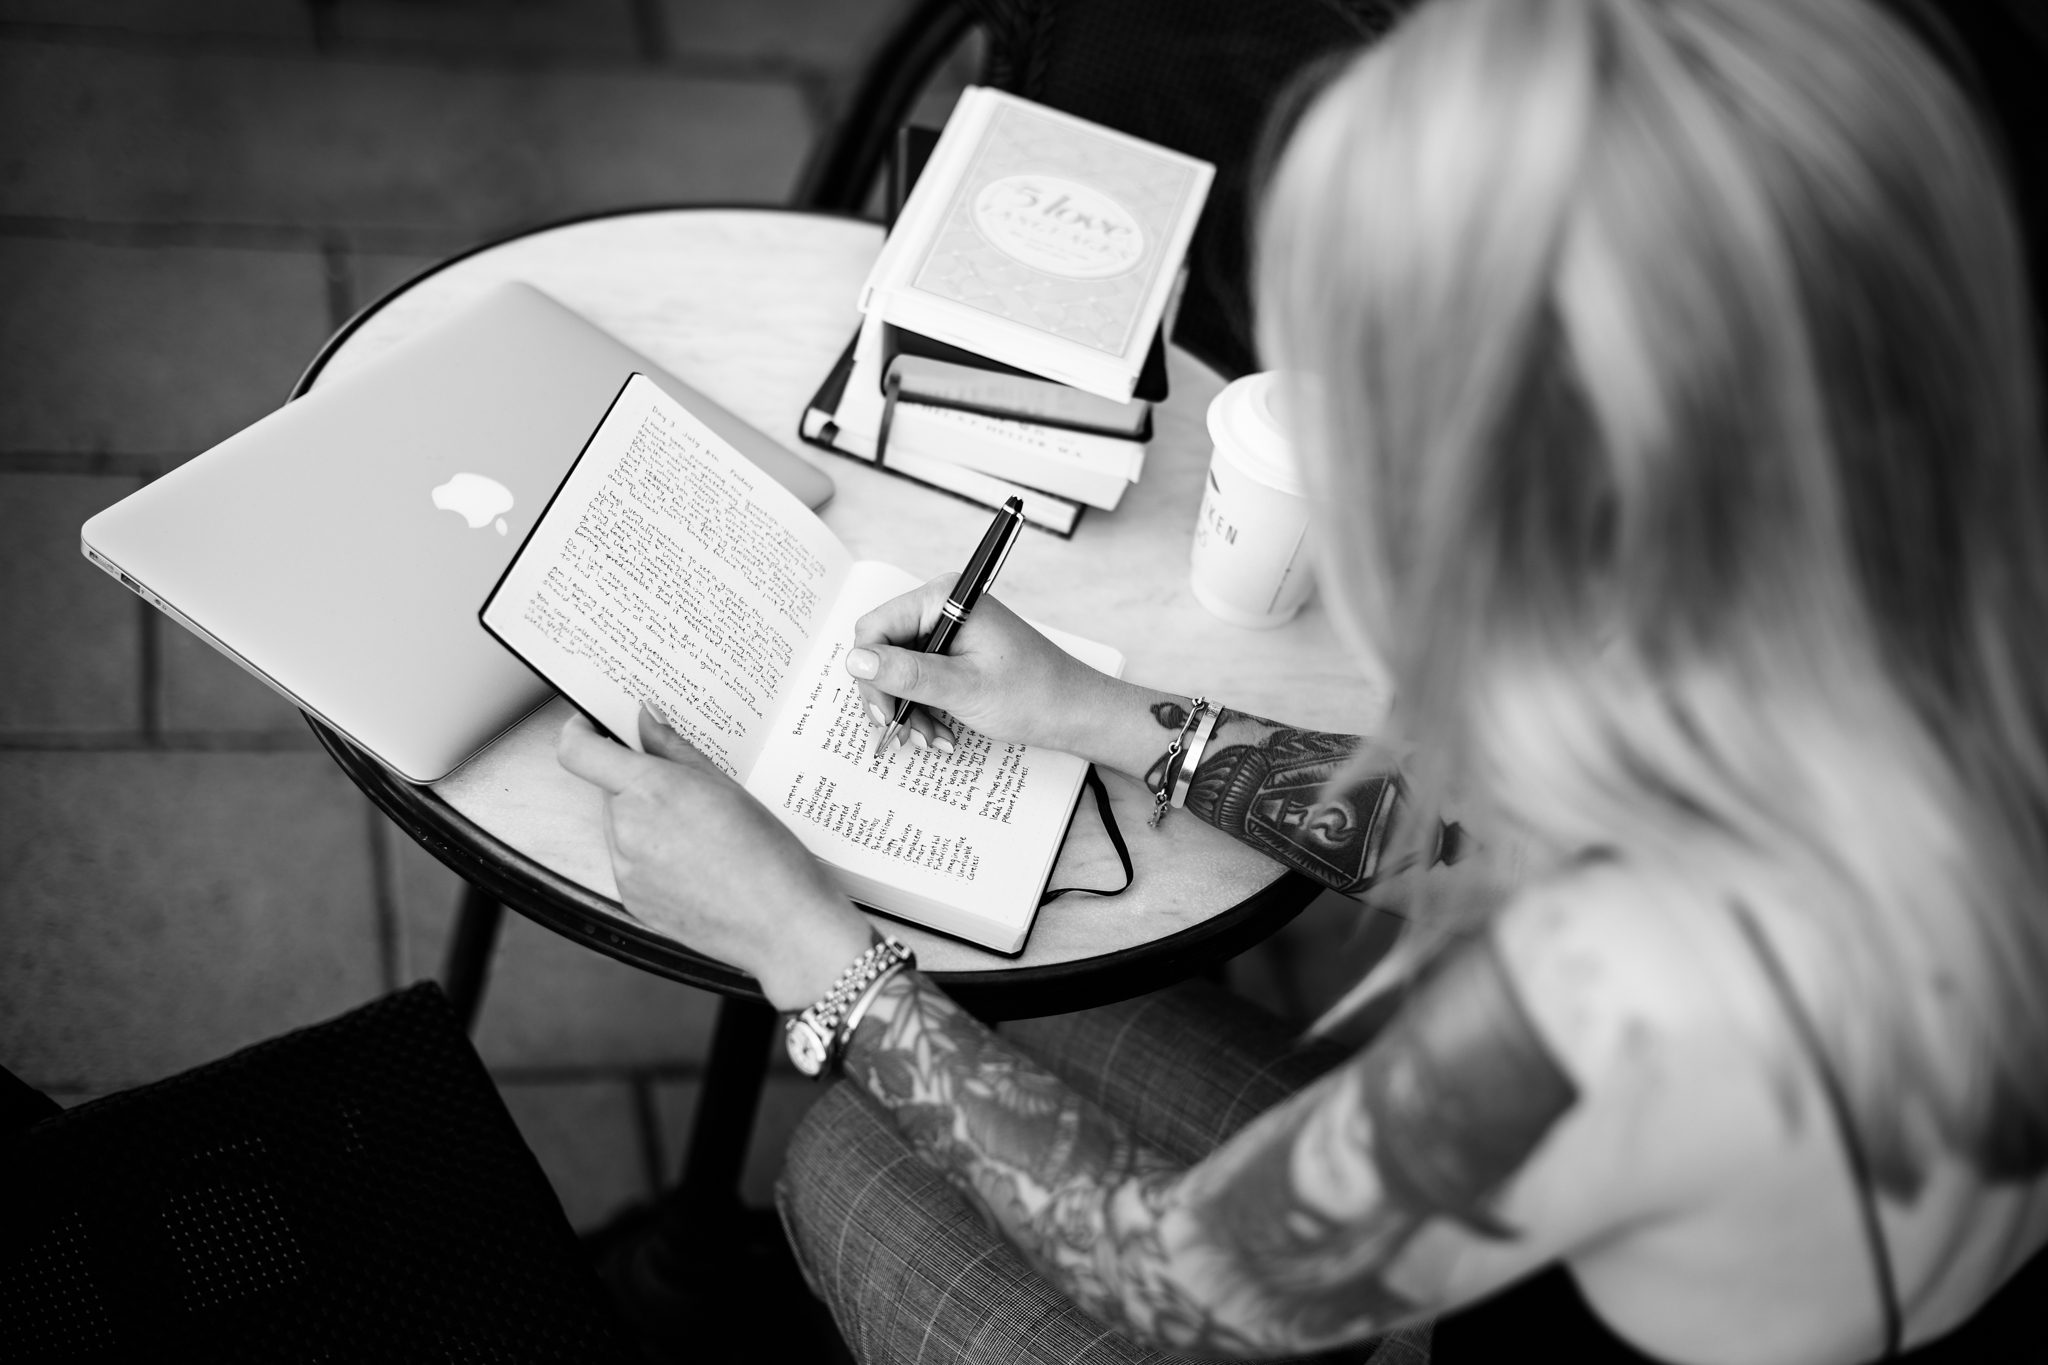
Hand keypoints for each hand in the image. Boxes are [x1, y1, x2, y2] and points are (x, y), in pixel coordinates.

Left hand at [556, 707, 874, 1010]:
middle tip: (687, 793)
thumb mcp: (727, 786)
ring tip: (701, 837)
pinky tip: (696, 866)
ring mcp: (626, 871)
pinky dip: (653, 859)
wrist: (781, 924)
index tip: (593, 727)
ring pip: (621, 828)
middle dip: (638, 786)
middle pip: (609, 791)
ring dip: (646, 823)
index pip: (578, 751)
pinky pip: (630, 865)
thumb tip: (646, 721)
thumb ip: (674, 749)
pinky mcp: (632, 901)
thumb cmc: (767, 855)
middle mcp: (626, 830)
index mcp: (649, 791)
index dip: (580, 732)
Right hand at [846, 575, 1127, 756]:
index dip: (870, 673)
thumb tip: (855, 661)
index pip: (875, 628)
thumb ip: (907, 674)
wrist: (1076, 713)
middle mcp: (944, 607)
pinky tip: (942, 733)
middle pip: (884, 651)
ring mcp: (950, 630)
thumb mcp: (962, 688)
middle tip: (904, 734)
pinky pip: (921, 679)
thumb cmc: (1033, 695)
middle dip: (893, 698)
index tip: (882, 714)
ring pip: (900, 671)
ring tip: (932, 740)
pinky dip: (925, 710)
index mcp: (944, 599)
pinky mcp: (956, 653)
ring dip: (910, 710)